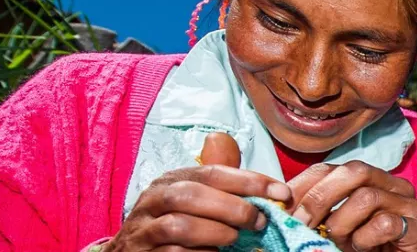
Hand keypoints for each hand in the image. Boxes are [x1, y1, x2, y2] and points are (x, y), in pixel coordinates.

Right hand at [107, 133, 291, 250]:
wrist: (135, 251)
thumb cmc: (175, 221)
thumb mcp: (197, 196)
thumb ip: (224, 184)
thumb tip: (262, 175)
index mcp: (173, 179)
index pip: (213, 172)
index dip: (250, 181)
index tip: (282, 192)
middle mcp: (154, 199)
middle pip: (191, 195)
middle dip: (232, 208)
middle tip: (258, 221)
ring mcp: (143, 228)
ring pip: (178, 226)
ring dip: (215, 233)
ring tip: (235, 239)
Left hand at [289, 161, 416, 251]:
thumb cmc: (362, 250)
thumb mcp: (332, 228)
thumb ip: (314, 214)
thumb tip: (278, 205)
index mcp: (368, 179)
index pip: (330, 168)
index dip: (302, 184)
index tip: (280, 206)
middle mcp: (392, 184)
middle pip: (354, 171)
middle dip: (319, 198)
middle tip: (300, 223)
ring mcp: (408, 204)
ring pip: (367, 197)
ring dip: (341, 223)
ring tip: (335, 241)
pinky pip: (385, 223)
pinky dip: (364, 238)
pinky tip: (361, 248)